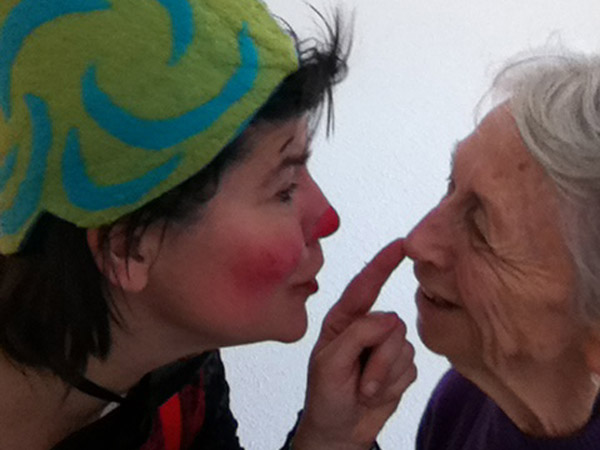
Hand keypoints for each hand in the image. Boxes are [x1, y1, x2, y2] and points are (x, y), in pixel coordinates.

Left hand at [293, 239, 416, 449]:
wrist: (339, 431)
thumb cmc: (325, 395)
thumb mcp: (330, 363)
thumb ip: (357, 334)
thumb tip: (390, 320)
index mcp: (343, 320)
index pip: (364, 285)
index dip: (382, 264)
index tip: (401, 245)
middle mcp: (366, 327)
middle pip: (391, 323)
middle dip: (379, 359)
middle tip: (362, 383)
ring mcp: (385, 346)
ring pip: (403, 347)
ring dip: (385, 376)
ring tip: (365, 390)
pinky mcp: (401, 366)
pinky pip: (412, 367)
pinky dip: (395, 385)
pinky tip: (378, 393)